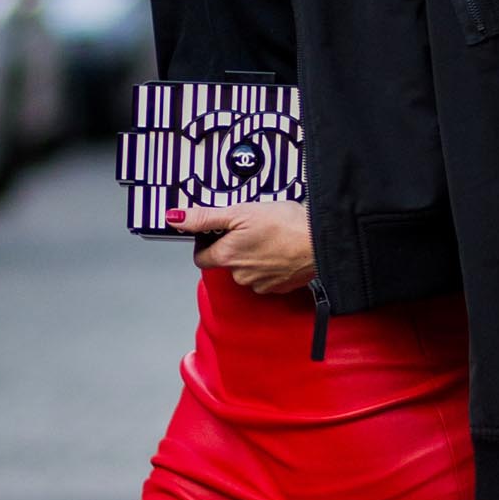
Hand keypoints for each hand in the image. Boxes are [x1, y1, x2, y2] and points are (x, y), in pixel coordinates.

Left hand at [168, 197, 316, 294]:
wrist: (323, 241)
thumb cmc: (286, 225)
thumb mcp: (240, 211)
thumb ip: (205, 217)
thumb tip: (175, 218)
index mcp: (227, 257)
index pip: (200, 257)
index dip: (206, 241)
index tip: (218, 230)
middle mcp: (240, 276)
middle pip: (225, 262)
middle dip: (234, 246)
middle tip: (250, 227)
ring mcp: (260, 284)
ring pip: (246, 270)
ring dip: (253, 255)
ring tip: (269, 236)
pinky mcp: (280, 287)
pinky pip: (266, 276)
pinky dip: (270, 264)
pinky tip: (280, 248)